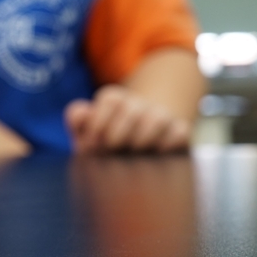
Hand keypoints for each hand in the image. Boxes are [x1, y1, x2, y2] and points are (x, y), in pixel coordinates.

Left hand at [64, 85, 191, 153]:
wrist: (135, 152)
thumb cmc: (104, 143)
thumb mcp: (86, 133)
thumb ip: (78, 121)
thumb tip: (81, 114)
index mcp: (113, 100)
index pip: (110, 99)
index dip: (98, 123)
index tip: (91, 145)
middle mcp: (138, 104)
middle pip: (131, 110)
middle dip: (117, 134)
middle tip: (110, 151)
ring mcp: (161, 116)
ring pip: (156, 119)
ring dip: (141, 140)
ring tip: (132, 154)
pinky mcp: (179, 130)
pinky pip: (179, 133)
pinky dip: (168, 145)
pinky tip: (156, 157)